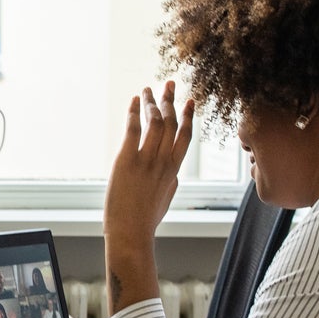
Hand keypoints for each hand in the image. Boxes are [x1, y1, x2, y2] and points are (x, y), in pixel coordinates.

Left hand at [103, 80, 193, 308]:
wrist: (131, 234)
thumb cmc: (145, 220)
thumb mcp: (166, 199)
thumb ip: (171, 183)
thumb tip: (175, 176)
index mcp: (174, 171)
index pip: (186, 137)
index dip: (188, 116)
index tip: (190, 100)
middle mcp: (164, 162)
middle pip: (172, 124)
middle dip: (172, 101)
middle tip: (169, 84)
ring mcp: (147, 160)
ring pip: (155, 122)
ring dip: (153, 102)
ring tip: (148, 89)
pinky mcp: (127, 160)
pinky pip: (133, 129)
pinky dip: (134, 111)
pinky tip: (134, 100)